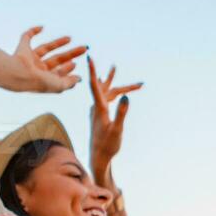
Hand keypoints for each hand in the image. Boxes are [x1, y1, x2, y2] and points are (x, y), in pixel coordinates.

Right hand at [11, 27, 86, 92]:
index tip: (75, 63)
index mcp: (44, 78)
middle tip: (83, 49)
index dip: (67, 68)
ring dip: (57, 43)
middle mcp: (37, 68)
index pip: (58, 72)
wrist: (20, 73)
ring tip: (70, 38)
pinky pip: (26, 37)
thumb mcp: (59, 85)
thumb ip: (70, 82)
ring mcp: (30, 58)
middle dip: (70, 54)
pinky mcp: (22, 48)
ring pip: (45, 48)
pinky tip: (42, 27)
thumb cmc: (40, 82)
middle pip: (56, 59)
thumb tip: (79, 79)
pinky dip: (33, 31)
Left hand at [88, 55, 142, 182]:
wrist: (98, 157)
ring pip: (105, 93)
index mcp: (99, 108)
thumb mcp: (117, 129)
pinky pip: (104, 98)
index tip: (90, 58)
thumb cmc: (108, 145)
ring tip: (113, 68)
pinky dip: (109, 91)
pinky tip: (107, 88)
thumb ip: (121, 113)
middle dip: (112, 77)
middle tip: (115, 65)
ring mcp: (97, 112)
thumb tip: (125, 96)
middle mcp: (96, 108)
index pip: (95, 85)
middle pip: (105, 88)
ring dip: (112, 82)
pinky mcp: (99, 116)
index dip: (93, 71)